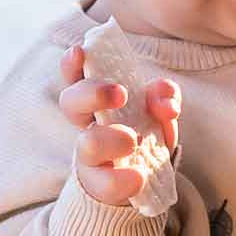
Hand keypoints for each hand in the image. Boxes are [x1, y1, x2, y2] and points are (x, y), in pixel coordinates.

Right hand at [60, 45, 180, 206]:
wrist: (146, 179)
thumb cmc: (145, 133)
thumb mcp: (159, 111)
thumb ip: (164, 97)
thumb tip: (165, 103)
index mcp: (98, 100)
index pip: (77, 76)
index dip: (72, 63)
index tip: (80, 51)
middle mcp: (88, 124)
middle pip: (71, 103)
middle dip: (91, 93)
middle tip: (120, 94)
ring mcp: (91, 156)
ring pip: (86, 144)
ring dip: (109, 139)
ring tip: (133, 141)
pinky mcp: (100, 185)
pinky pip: (103, 183)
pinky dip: (121, 180)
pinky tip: (138, 177)